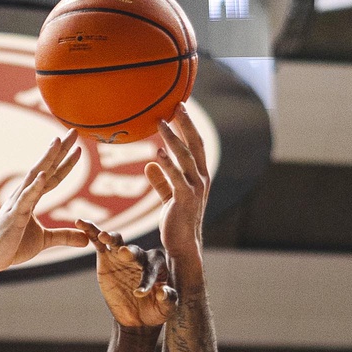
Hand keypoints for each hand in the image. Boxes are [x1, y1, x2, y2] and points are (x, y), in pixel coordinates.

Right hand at [0, 133, 87, 275]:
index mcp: (30, 199)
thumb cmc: (12, 246)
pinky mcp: (14, 216)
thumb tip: (86, 239)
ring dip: (47, 159)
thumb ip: (64, 237)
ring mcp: (18, 203)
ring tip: (58, 142)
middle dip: (59, 150)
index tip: (78, 148)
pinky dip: (35, 186)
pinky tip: (44, 174)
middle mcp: (24, 195)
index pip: (52, 177)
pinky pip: (26, 199)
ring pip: (35, 177)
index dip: (65, 163)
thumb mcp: (44, 241)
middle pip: (45, 168)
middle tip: (73, 131)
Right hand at [80, 221, 176, 329]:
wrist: (136, 317)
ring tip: (104, 236)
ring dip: (111, 238)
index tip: (139, 294)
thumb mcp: (166, 309)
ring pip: (117, 241)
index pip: (151, 270)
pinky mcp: (106, 256)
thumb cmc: (155, 310)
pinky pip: (98, 241)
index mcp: (158, 266)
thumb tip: (162, 291)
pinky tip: (81, 223)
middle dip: (129, 253)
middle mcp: (141, 256)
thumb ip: (168, 299)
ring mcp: (122, 255)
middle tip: (124, 253)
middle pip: (135, 252)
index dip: (146, 281)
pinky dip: (91, 232)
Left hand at [146, 111, 209, 281]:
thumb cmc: (177, 222)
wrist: (183, 246)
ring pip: (185, 158)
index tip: (179, 107)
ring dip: (173, 139)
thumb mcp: (169, 198)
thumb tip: (150, 163)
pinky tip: (157, 154)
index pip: (195, 144)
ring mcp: (195, 189)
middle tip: (176, 104)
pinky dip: (168, 166)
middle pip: (194, 145)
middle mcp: (201, 179)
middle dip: (186, 124)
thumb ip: (162, 180)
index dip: (188, 126)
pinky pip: (176, 179)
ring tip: (161, 123)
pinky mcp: (185, 201)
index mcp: (198, 176)